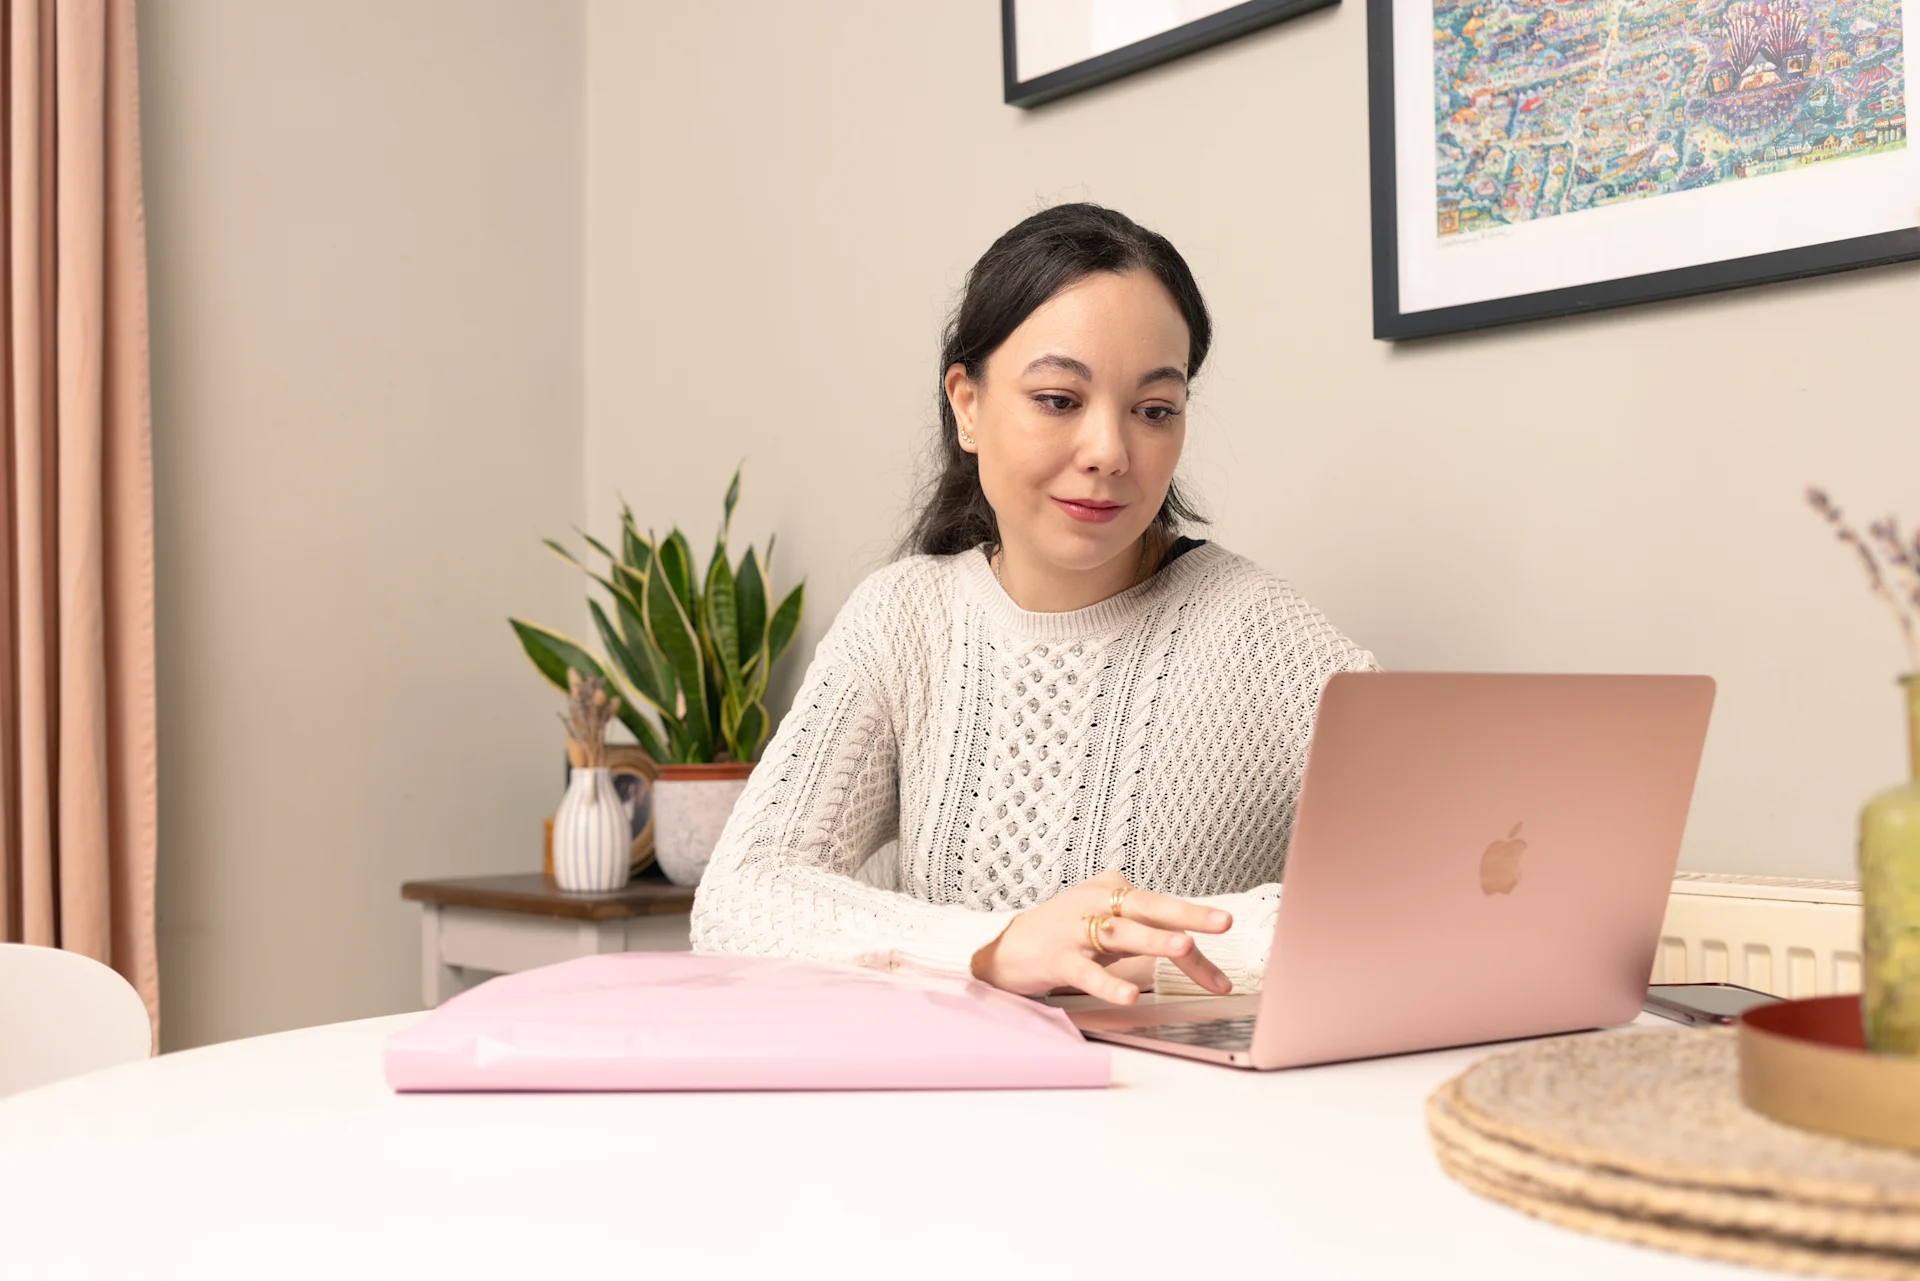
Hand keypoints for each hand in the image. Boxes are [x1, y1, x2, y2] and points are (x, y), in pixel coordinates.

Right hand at [969, 870, 1232, 1003]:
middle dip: (1188, 914)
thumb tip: (1201, 958)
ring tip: (1185, 947)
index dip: (1196, 939)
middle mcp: (1096, 902)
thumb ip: (1148, 934)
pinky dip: (1109, 983)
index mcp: (1113, 891)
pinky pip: (1087, 972)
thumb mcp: (1108, 928)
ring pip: (1121, 932)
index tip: (1223, 978)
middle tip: (1223, 922)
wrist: (1006, 948)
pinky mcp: (1056, 957)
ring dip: (1154, 939)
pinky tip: (1131, 995)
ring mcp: (1075, 928)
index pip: (1164, 911)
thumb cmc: (1065, 935)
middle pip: (1149, 906)